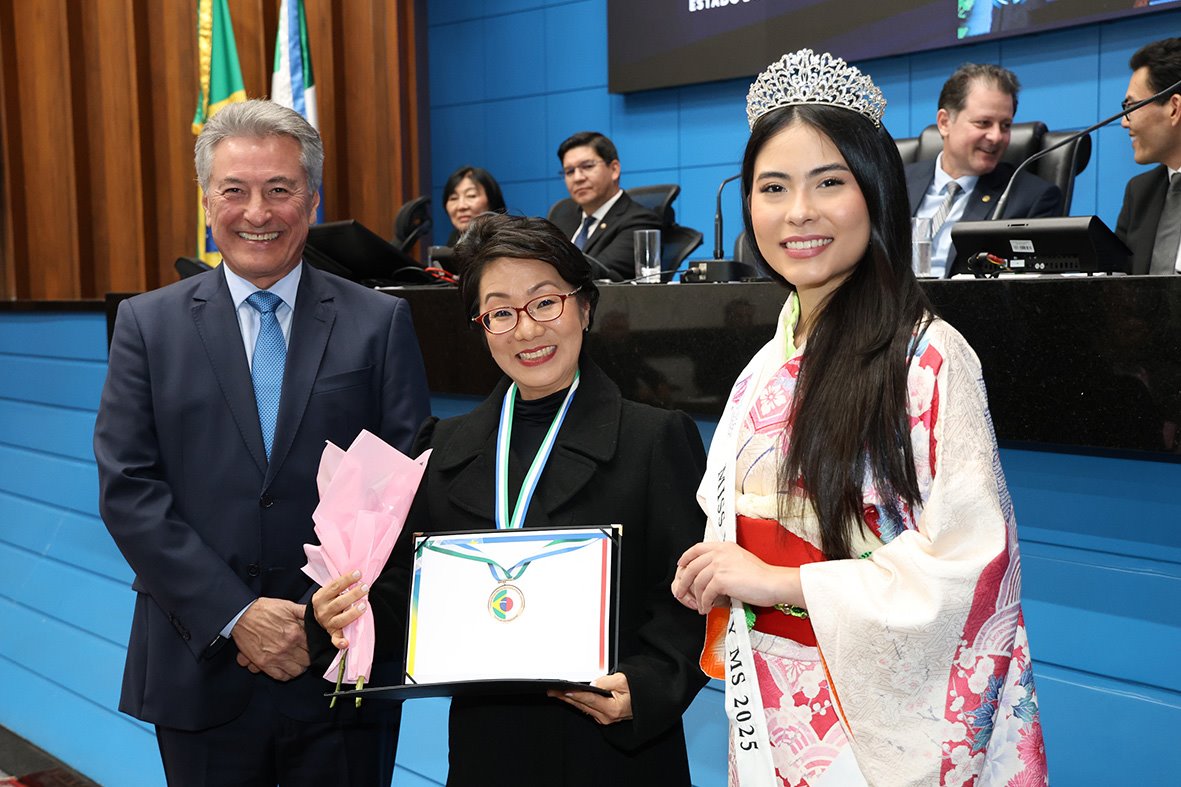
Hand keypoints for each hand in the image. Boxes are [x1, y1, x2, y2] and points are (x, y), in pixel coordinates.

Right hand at [231, 597, 309, 680]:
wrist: (241, 615)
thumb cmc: (264, 610)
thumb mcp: (288, 606)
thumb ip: (305, 612)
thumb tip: (318, 616)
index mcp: (295, 633)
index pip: (314, 648)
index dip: (314, 647)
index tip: (311, 646)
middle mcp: (287, 648)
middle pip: (307, 662)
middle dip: (308, 658)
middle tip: (305, 654)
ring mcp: (275, 658)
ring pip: (296, 672)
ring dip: (298, 667)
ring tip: (296, 661)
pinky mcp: (263, 664)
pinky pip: (281, 677)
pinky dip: (286, 675)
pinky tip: (286, 667)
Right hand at [311, 571, 368, 649]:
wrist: (318, 616)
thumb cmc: (330, 600)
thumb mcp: (330, 591)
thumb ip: (340, 585)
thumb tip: (358, 573)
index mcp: (320, 597)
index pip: (334, 586)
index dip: (347, 579)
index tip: (359, 573)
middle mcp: (322, 611)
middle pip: (339, 603)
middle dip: (353, 595)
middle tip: (365, 587)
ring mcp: (327, 623)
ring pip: (340, 619)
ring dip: (352, 613)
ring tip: (364, 605)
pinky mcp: (332, 633)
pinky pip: (335, 639)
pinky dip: (340, 642)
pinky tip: (346, 643)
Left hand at [548, 672, 632, 724]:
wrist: (647, 701)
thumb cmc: (639, 690)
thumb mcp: (624, 681)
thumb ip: (607, 682)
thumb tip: (592, 684)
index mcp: (612, 709)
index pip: (590, 699)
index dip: (576, 694)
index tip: (564, 691)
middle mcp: (607, 717)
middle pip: (582, 705)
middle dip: (566, 697)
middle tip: (552, 691)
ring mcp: (604, 718)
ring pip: (583, 707)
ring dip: (569, 700)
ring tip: (556, 693)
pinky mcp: (603, 716)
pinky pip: (587, 708)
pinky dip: (578, 702)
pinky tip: (569, 697)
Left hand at [672, 541, 802, 613]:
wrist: (773, 582)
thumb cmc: (762, 576)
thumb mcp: (740, 559)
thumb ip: (724, 561)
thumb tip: (709, 574)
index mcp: (724, 546)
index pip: (697, 548)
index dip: (685, 557)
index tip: (681, 565)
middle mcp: (719, 553)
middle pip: (691, 567)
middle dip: (683, 582)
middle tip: (681, 592)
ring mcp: (719, 565)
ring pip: (697, 582)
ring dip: (696, 597)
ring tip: (700, 605)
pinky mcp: (721, 580)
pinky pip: (705, 594)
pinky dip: (704, 603)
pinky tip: (707, 608)